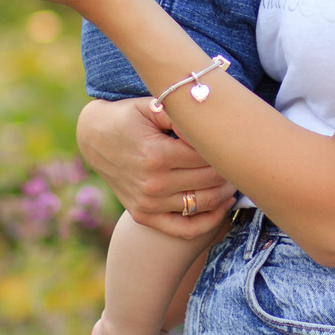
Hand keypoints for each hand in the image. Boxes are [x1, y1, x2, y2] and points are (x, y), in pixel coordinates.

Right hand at [77, 97, 234, 238]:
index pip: (207, 157)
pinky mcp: (144, 216)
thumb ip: (181, 113)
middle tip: (240, 158)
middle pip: (209, 181)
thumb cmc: (128, 117)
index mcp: (156, 155)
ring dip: (224, 192)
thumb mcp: (151, 105)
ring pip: (202, 203)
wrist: (94, 137)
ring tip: (233, 177)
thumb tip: (212, 122)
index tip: (233, 140)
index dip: (224, 148)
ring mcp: (148, 203)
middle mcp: (153, 183)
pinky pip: (185, 229)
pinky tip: (222, 205)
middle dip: (229, 169)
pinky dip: (209, 221)